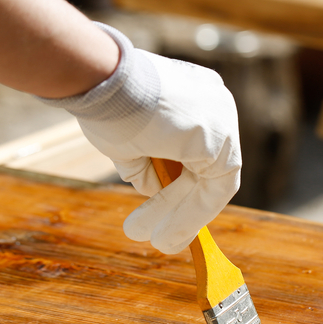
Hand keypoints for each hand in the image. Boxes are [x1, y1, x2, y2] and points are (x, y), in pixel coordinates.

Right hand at [44, 24, 240, 253]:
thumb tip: (152, 188)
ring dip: (185, 218)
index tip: (165, 206)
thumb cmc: (106, 101)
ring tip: (161, 244)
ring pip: (211, 184)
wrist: (100, 80)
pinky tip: (166, 235)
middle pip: (207, 168)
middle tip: (161, 235)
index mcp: (197, 96)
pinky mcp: (218, 140)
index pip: (199, 149)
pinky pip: (211, 191)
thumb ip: (146, 161)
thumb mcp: (128, 137)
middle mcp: (217, 106)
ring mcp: (222, 121)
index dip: (183, 182)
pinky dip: (190, 216)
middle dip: (181, 205)